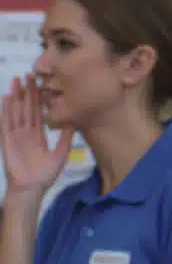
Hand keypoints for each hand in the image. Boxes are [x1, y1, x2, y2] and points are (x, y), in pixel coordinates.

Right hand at [1, 75, 70, 197]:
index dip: (38, 98)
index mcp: (38, 134)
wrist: (31, 188)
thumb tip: (74, 123)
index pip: (37, 112)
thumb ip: (66, 138)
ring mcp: (16, 135)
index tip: (40, 83)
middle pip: (26, 107)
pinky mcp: (8, 140)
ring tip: (16, 81)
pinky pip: (6, 123)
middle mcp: (26, 132)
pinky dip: (6, 111)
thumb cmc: (45, 175)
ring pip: (16, 111)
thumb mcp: (60, 154)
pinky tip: (6, 99)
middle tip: (28, 74)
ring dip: (15, 96)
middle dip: (27, 91)